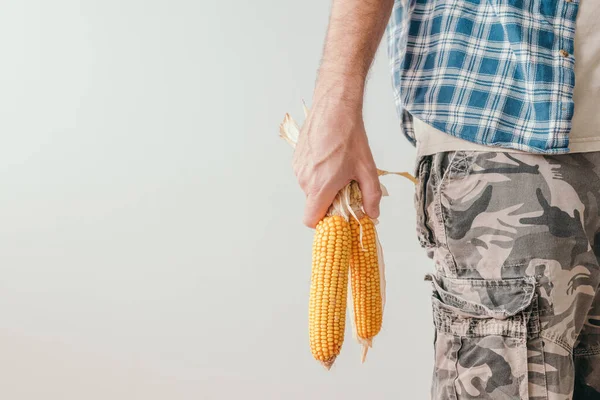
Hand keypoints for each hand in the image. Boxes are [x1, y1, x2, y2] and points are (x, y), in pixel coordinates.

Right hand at [292, 86, 381, 227]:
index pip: (311, 220)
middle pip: (313, 203)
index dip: (324, 222)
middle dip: (329, 200)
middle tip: (346, 185)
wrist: (334, 107)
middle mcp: (305, 180)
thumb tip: (372, 214)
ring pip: (310, 188)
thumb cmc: (350, 136)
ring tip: (338, 167)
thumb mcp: (367, 169)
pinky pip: (306, 175)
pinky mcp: (296, 158)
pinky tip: (329, 157)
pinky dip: (316, 172)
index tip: (338, 214)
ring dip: (323, 185)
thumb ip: (371, 196)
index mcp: (321, 187)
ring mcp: (298, 169)